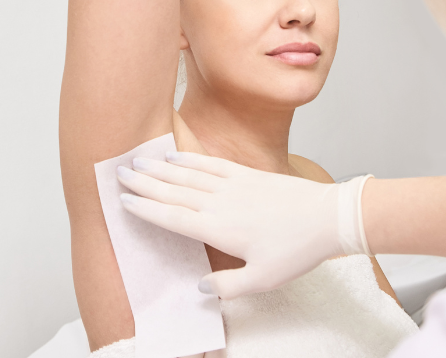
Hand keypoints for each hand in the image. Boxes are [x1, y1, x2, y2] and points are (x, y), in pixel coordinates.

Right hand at [116, 151, 360, 299]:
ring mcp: (233, 184)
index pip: (173, 217)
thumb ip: (228, 286)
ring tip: (139, 161)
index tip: (125, 200)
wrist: (325, 216)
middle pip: (174, 191)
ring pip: (188, 174)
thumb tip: (198, 288)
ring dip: (162, 168)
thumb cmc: (295, 250)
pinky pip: (211, 164)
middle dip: (145, 183)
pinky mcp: (246, 174)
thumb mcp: (263, 280)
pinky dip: (191, 160)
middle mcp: (220, 202)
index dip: (147, 208)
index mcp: (219, 228)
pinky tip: (177, 156)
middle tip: (120, 173)